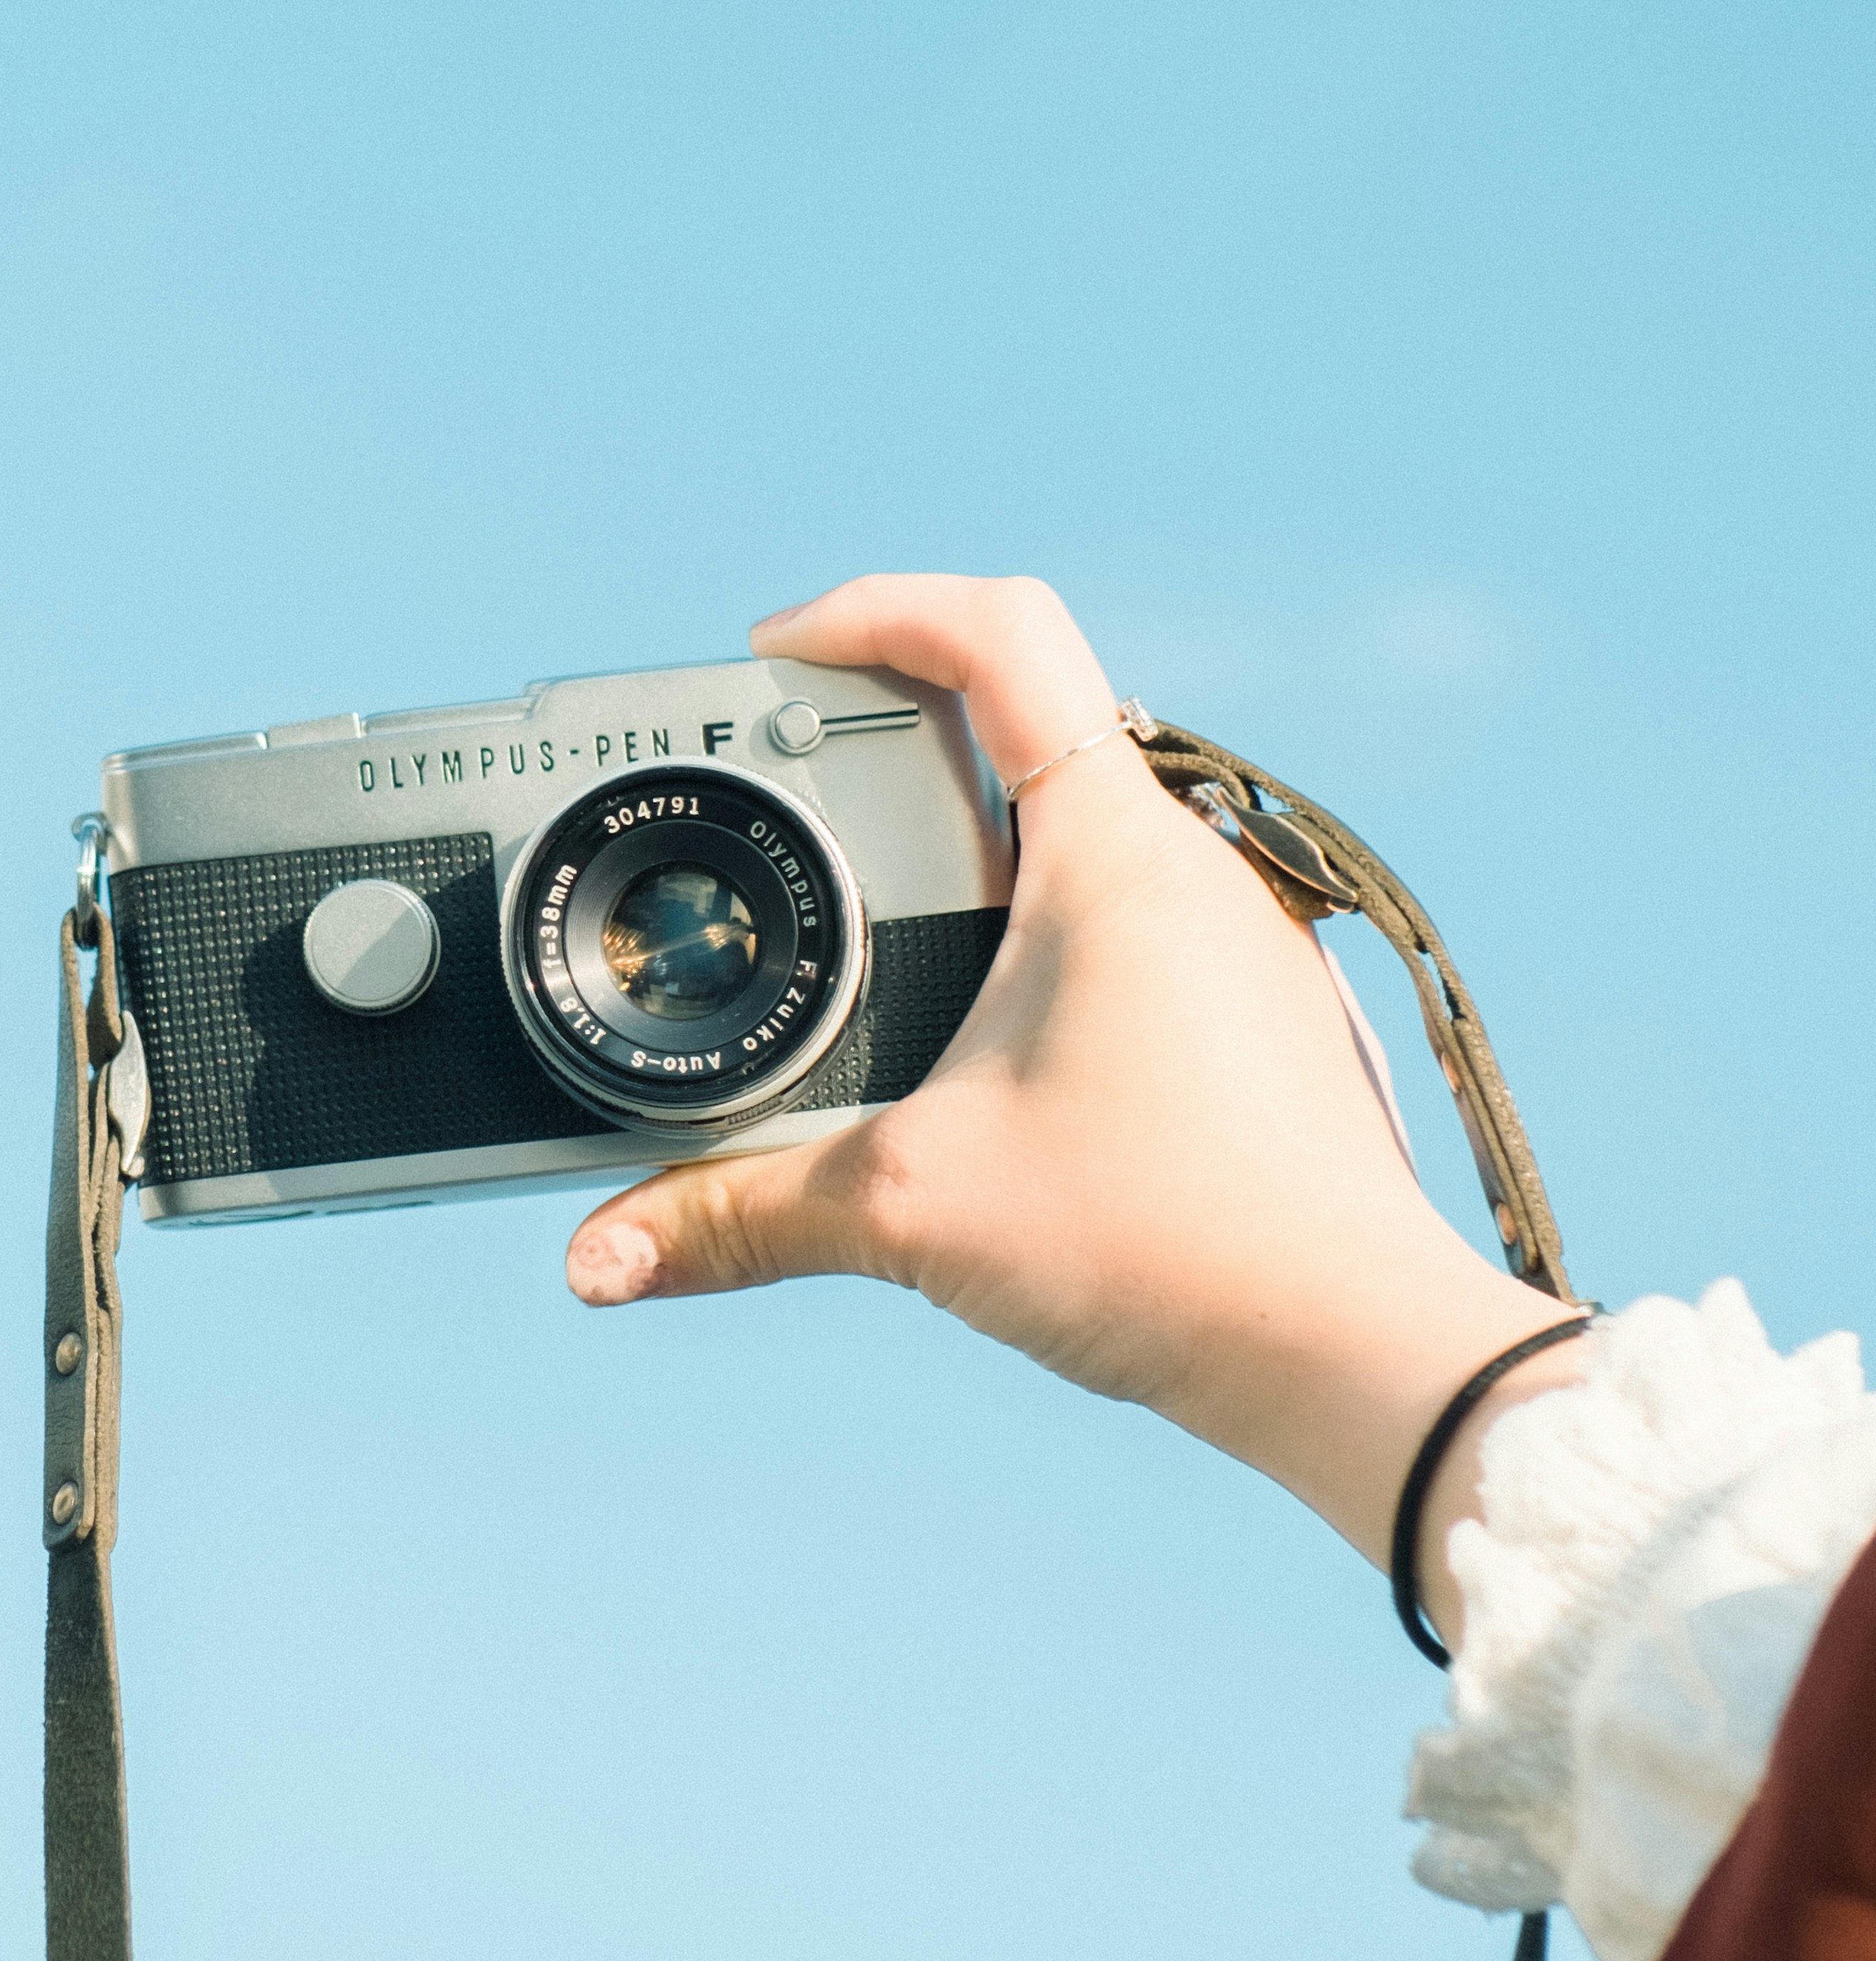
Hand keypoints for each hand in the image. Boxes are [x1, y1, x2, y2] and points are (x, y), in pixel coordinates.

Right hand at [563, 575, 1579, 1625]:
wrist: (1357, 1349)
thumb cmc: (1172, 1247)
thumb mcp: (912, 1210)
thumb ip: (740, 1216)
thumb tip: (601, 1254)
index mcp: (1110, 846)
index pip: (997, 632)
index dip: (873, 611)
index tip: (778, 658)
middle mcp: (1190, 862)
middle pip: (1029, 718)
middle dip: (894, 732)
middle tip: (787, 785)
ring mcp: (1237, 934)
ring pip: (1082, 821)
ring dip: (968, 836)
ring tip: (861, 902)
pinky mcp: (1255, 1010)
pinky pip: (1128, 912)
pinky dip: (1031, 924)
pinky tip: (975, 1021)